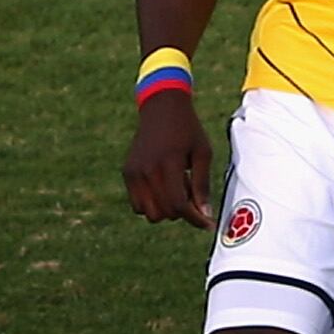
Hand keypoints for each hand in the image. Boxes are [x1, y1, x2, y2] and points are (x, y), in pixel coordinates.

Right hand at [124, 93, 216, 225]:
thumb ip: (202, 185)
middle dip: (182, 212)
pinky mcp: (127, 173)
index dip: (194, 219)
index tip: (207, 224)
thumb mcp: (203, 154)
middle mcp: (146, 170)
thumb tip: (205, 215)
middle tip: (191, 193)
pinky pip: (137, 204)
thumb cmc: (188, 130)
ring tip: (177, 188)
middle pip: (163, 213)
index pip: (178, 205)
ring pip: (148, 213)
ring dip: (166, 209)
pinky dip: (152, 204)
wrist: (162, 109)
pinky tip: (164, 186)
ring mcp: (133, 172)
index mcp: (168, 164)